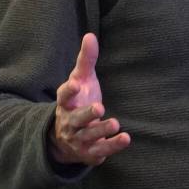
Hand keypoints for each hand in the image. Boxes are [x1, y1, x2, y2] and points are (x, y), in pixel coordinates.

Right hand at [51, 33, 130, 165]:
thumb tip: (90, 35)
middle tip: (99, 107)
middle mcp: (69, 122)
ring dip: (101, 131)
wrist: (65, 139)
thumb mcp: (81, 80)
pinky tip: (125, 138)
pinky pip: (100, 151)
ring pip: (88, 136)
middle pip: (76, 119)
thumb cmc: (78, 101)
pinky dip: (111, 146)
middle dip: (86, 114)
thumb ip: (86, 60)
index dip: (69, 91)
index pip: (63, 96)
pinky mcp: (89, 152)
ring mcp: (78, 139)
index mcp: (66, 103)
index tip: (76, 84)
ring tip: (115, 123)